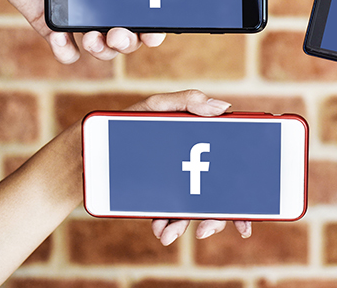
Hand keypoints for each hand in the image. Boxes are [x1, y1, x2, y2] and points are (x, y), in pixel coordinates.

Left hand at [0, 0, 165, 63]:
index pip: (143, 6)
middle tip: (119, 34)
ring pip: (100, 46)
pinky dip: (65, 51)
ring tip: (93, 38)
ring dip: (103, 50)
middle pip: (127, 34)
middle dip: (129, 42)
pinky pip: (63, 48)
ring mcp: (74, 11)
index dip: (155, 24)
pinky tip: (60, 38)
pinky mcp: (48, 20)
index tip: (156, 32)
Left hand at [125, 90, 252, 245]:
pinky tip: (159, 229)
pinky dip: (167, 225)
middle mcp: (195, 163)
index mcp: (202, 140)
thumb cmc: (126, 122)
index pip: (232, 161)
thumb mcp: (155, 107)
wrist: (89, 149)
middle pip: (218, 193)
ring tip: (169, 234)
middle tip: (205, 230)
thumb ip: (187, 101)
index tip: (248, 211)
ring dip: (186, 225)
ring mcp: (178, 182)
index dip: (245, 186)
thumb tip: (223, 107)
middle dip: (216, 218)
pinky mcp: (160, 198)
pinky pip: (171, 216)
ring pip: (195, 209)